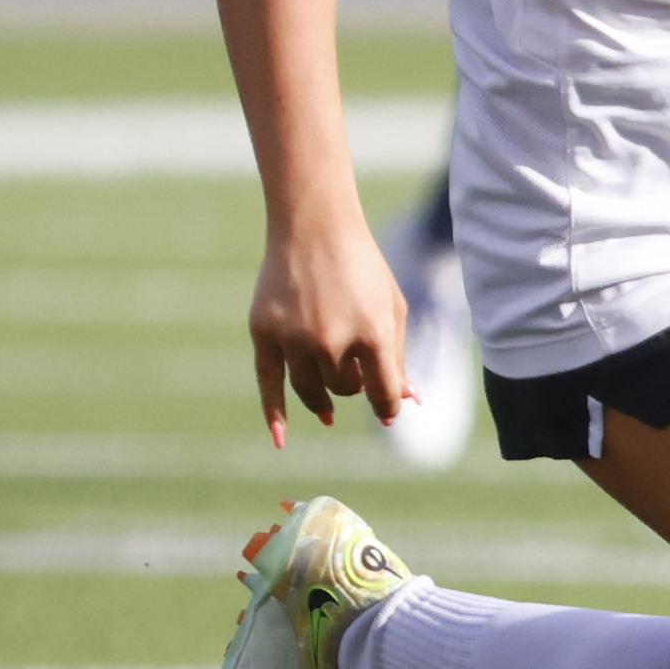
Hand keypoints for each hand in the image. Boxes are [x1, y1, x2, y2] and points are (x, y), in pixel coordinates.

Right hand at [251, 210, 415, 442]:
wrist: (314, 230)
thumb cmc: (362, 270)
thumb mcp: (392, 308)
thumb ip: (398, 356)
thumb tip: (406, 401)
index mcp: (372, 333)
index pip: (382, 390)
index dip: (387, 404)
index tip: (388, 409)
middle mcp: (331, 339)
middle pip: (345, 388)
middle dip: (353, 384)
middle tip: (354, 367)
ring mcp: (293, 337)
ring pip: (312, 390)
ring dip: (324, 398)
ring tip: (330, 406)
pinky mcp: (263, 332)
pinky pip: (268, 384)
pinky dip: (275, 415)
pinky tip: (281, 439)